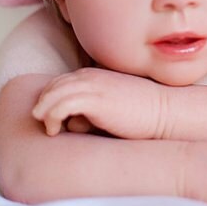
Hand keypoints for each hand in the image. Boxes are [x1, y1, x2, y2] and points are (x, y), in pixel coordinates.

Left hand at [32, 68, 164, 138]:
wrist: (164, 111)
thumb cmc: (141, 114)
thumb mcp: (111, 108)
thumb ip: (90, 111)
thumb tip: (72, 123)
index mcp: (94, 76)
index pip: (61, 82)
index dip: (51, 98)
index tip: (49, 116)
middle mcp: (90, 77)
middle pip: (54, 86)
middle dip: (44, 103)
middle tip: (42, 121)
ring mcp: (92, 86)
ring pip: (53, 93)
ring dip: (44, 110)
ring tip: (47, 127)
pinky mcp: (96, 100)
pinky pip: (62, 104)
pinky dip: (52, 115)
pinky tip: (55, 129)